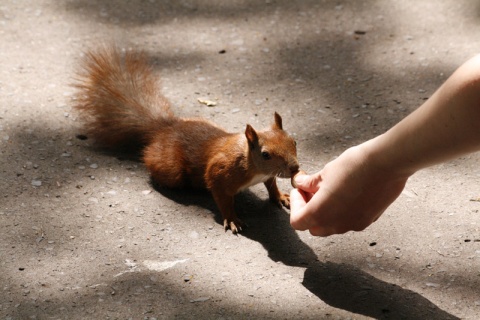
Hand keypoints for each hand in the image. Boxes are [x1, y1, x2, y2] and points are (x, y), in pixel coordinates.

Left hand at [290, 143, 408, 235]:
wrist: (387, 163)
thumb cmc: (355, 165)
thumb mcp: (326, 172)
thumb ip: (310, 183)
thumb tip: (301, 184)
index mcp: (321, 213)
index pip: (298, 222)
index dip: (295, 205)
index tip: (300, 191)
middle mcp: (336, 224)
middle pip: (314, 227)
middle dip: (309, 211)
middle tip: (311, 191)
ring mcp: (354, 225)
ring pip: (331, 226)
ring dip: (326, 213)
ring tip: (329, 191)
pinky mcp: (368, 221)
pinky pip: (349, 222)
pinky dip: (342, 213)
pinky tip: (346, 194)